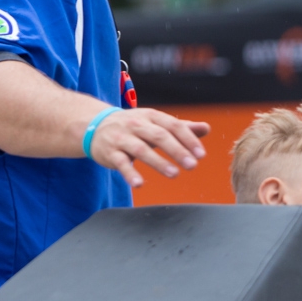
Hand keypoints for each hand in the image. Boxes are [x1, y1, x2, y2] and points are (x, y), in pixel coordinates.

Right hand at [89, 109, 209, 188]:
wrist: (94, 125)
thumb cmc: (133, 126)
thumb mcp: (155, 122)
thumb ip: (181, 127)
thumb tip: (206, 128)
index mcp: (151, 116)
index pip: (172, 125)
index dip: (188, 139)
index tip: (201, 154)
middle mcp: (136, 124)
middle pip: (159, 136)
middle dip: (177, 150)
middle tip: (193, 165)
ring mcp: (122, 138)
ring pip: (141, 149)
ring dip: (158, 162)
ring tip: (174, 174)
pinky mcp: (110, 153)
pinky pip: (120, 163)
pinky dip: (130, 173)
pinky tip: (140, 184)